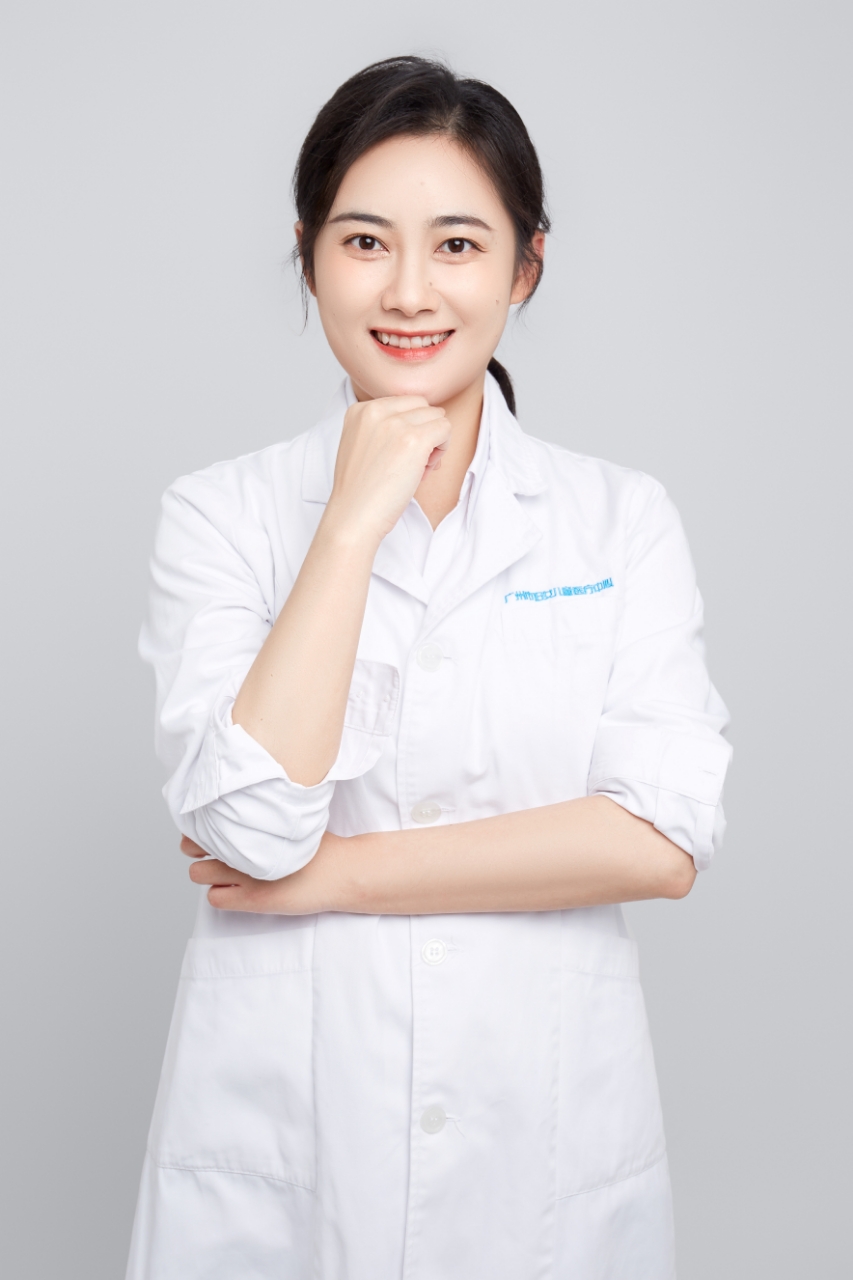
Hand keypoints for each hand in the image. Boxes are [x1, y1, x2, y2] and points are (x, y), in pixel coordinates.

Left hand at [182, 832, 347, 914]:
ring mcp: (246, 875)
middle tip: (216, 852)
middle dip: (200, 849)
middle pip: (193, 845)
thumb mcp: (292, 821)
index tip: (211, 829)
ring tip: (227, 873)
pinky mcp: (252, 900)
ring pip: (198, 873)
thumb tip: (240, 812)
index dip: (203, 826)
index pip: (206, 820)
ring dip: (208, 873)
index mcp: (254, 824)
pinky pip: (214, 898)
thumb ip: (263, 817)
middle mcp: (244, 847)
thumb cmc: (322, 848)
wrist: (341, 872)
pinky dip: (221, 894)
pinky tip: (238, 890)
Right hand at [324, 396, 449, 543]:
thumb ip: (383, 428)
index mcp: (360, 410)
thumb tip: (424, 421)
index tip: (401, 453)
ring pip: (437, 416)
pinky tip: (425, 469)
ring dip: (435, 441)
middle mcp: (375, 410)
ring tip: (417, 467)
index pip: (404, 402)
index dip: (410, 427)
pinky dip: (443, 448)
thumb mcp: (361, 446)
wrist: (354, 516)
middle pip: (422, 405)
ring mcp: (395, 424)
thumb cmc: (361, 491)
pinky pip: (446, 429)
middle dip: (424, 430)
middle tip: (413, 461)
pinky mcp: (415, 439)